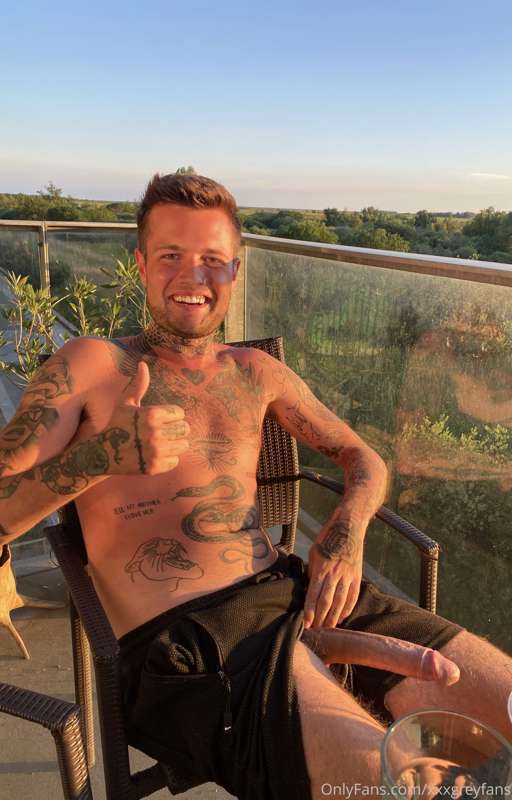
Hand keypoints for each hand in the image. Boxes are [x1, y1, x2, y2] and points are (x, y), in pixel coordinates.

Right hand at [102, 360, 189, 475]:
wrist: (102, 454)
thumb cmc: (117, 424)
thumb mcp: (126, 404)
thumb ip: (139, 385)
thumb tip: (143, 364)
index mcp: (151, 414)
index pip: (180, 413)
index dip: (171, 416)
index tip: (160, 419)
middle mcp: (155, 432)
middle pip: (185, 429)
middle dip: (176, 430)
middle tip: (162, 432)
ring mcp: (155, 451)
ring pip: (183, 446)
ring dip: (174, 445)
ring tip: (159, 443)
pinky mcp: (154, 467)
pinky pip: (175, 461)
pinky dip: (168, 460)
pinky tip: (154, 456)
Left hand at [303, 519, 363, 628]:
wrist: (349, 527)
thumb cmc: (327, 538)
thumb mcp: (314, 553)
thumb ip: (312, 571)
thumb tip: (311, 587)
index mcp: (322, 568)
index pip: (314, 595)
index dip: (310, 611)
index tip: (306, 624)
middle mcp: (335, 574)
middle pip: (326, 602)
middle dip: (320, 619)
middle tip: (316, 630)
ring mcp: (348, 576)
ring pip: (340, 602)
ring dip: (334, 618)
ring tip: (328, 628)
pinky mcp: (357, 576)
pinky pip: (352, 596)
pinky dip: (347, 608)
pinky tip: (342, 617)